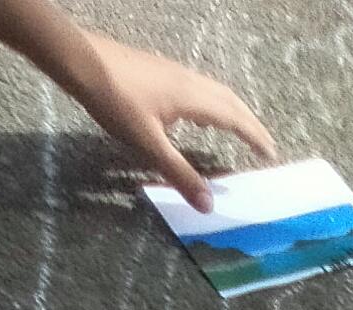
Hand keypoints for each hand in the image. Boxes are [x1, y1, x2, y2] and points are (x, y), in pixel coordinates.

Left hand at [69, 32, 278, 197]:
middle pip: (230, 101)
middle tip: (264, 145)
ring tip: (239, 132)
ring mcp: (174, 73)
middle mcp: (189, 81)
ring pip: (215, 92)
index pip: (234, 118)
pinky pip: (198, 88)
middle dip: (250, 123)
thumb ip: (179, 174)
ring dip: (232, 112)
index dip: (255, 137)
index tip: (271, 154)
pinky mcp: (161, 71)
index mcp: (192, 98)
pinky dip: (212, 104)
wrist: (81, 61)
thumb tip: (209, 204)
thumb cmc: (115, 100)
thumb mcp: (148, 144)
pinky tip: (200, 116)